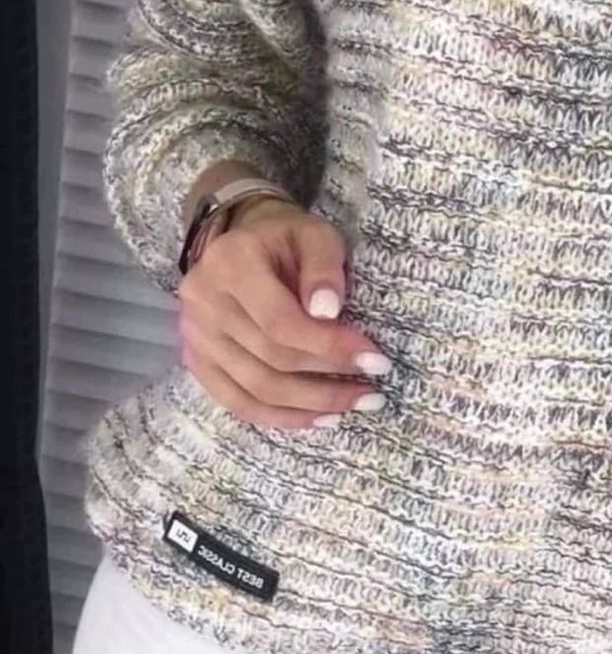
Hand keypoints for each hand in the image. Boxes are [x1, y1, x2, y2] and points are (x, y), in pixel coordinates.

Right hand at [177, 199, 391, 431]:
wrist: (244, 240)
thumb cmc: (287, 238)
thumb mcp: (315, 235)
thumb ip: (324, 267)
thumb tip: (328, 313)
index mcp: (231, 264)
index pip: (281, 322)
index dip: (330, 346)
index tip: (375, 360)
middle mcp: (204, 302)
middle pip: (270, 359)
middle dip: (328, 381)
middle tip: (374, 391)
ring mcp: (195, 335)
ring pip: (255, 388)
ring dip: (310, 405)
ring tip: (354, 406)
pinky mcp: (196, 360)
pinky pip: (236, 401)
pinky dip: (279, 417)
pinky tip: (317, 419)